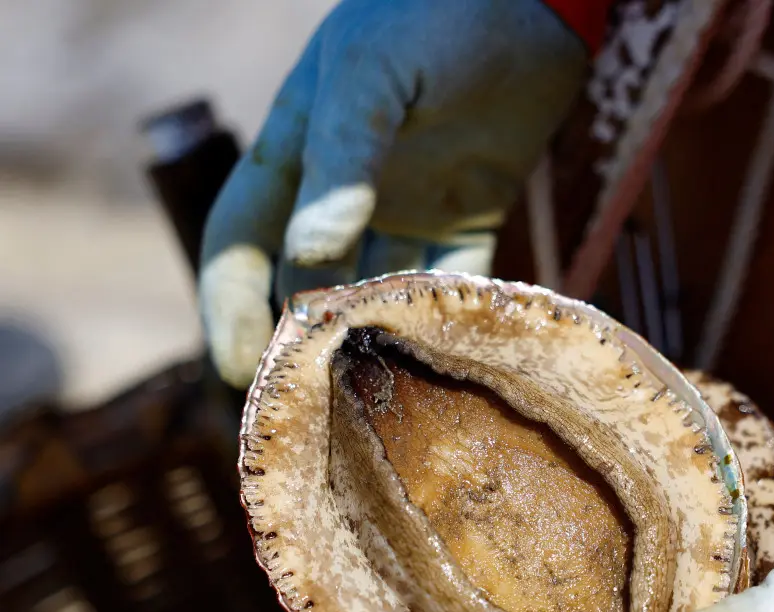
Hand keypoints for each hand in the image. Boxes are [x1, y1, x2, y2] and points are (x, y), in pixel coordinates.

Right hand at [198, 0, 588, 387]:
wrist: (535, 2)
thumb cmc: (438, 18)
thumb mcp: (373, 77)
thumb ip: (343, 162)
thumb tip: (309, 257)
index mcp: (297, 154)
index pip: (240, 240)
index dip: (230, 305)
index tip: (241, 369)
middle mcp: (344, 191)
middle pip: (305, 281)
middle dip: (303, 339)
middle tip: (317, 402)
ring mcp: (408, 207)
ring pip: (378, 291)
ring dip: (375, 338)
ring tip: (380, 393)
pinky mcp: (469, 216)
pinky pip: (452, 282)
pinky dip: (448, 319)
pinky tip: (449, 355)